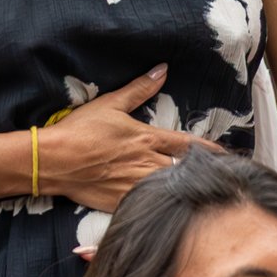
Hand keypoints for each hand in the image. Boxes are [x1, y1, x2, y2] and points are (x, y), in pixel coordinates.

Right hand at [42, 66, 220, 212]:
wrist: (54, 160)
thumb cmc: (80, 131)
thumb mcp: (109, 104)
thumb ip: (139, 89)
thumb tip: (162, 70)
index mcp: (147, 139)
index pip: (187, 144)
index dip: (209, 148)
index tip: (223, 153)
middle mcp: (148, 163)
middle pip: (185, 169)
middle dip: (199, 171)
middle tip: (213, 175)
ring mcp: (137, 184)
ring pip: (171, 188)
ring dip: (182, 188)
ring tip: (194, 191)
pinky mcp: (123, 200)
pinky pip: (150, 204)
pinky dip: (160, 204)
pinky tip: (166, 206)